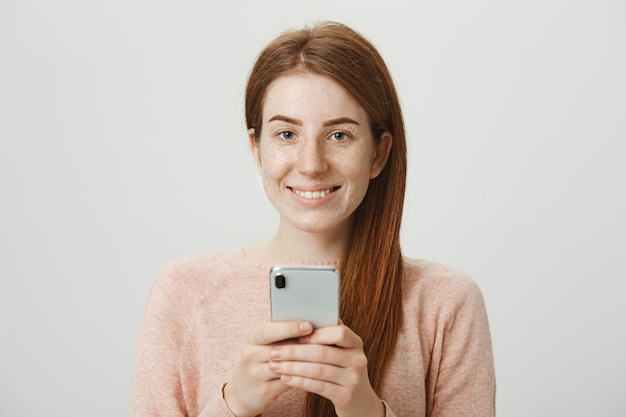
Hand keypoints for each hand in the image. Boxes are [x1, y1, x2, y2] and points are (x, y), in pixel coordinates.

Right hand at [224, 321, 314, 416]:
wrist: (244, 391)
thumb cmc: (263, 360)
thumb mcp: (266, 344)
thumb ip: (284, 334)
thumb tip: (314, 322)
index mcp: (253, 338)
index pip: (269, 330)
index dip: (289, 328)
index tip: (308, 325)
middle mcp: (250, 354)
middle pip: (278, 349)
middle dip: (302, 345)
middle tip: (322, 341)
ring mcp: (255, 374)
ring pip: (285, 367)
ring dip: (305, 362)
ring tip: (324, 356)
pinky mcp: (263, 391)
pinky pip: (287, 382)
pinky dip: (303, 376)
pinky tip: (316, 372)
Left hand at [267, 322, 384, 416]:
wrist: (359, 401)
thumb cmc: (341, 369)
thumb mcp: (340, 351)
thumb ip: (327, 335)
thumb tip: (301, 316)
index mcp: (355, 343)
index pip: (339, 332)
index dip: (316, 333)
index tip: (296, 335)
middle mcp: (358, 359)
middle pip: (323, 352)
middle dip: (295, 351)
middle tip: (274, 351)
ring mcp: (353, 379)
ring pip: (318, 370)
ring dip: (292, 367)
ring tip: (274, 365)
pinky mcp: (345, 396)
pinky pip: (318, 386)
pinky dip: (299, 381)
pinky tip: (285, 378)